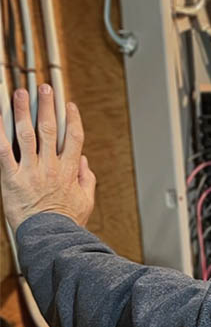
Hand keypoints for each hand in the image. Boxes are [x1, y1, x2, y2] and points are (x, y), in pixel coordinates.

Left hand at [0, 85, 95, 234]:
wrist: (52, 238)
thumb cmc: (68, 223)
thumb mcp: (85, 202)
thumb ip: (86, 179)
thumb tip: (84, 162)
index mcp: (70, 171)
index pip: (74, 138)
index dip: (72, 119)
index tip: (69, 105)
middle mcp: (51, 167)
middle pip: (50, 130)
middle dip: (47, 107)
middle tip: (44, 88)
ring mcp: (31, 171)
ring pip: (27, 135)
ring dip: (23, 112)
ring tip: (20, 93)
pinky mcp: (12, 178)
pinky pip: (3, 151)